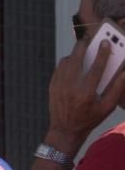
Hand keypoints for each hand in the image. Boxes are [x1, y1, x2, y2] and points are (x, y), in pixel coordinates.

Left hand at [46, 38, 124, 152]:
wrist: (65, 129)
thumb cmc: (89, 119)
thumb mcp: (107, 107)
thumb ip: (116, 89)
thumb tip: (124, 73)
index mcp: (87, 93)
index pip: (96, 68)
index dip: (102, 54)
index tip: (106, 42)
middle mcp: (71, 87)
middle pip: (76, 59)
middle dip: (83, 46)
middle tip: (90, 39)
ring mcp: (59, 85)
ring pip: (65, 62)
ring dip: (74, 54)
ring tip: (82, 51)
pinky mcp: (52, 85)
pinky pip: (59, 68)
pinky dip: (66, 62)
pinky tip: (73, 62)